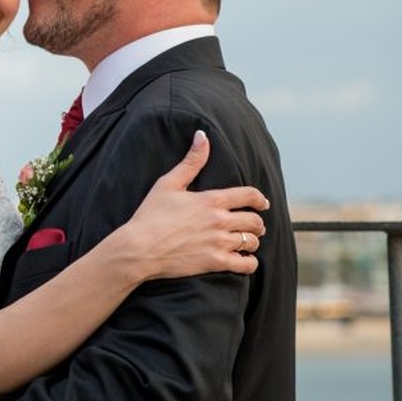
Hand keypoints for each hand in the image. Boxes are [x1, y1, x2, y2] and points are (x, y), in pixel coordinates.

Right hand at [121, 130, 269, 280]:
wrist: (139, 248)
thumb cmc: (150, 215)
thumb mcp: (168, 183)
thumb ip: (191, 161)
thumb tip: (203, 136)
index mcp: (211, 199)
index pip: (249, 196)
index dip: (260, 199)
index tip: (262, 203)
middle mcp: (220, 220)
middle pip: (255, 221)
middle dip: (257, 223)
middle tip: (255, 226)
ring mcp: (219, 242)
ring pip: (251, 242)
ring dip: (252, 242)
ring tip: (246, 243)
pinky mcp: (215, 262)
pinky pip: (246, 264)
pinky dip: (249, 262)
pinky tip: (243, 260)